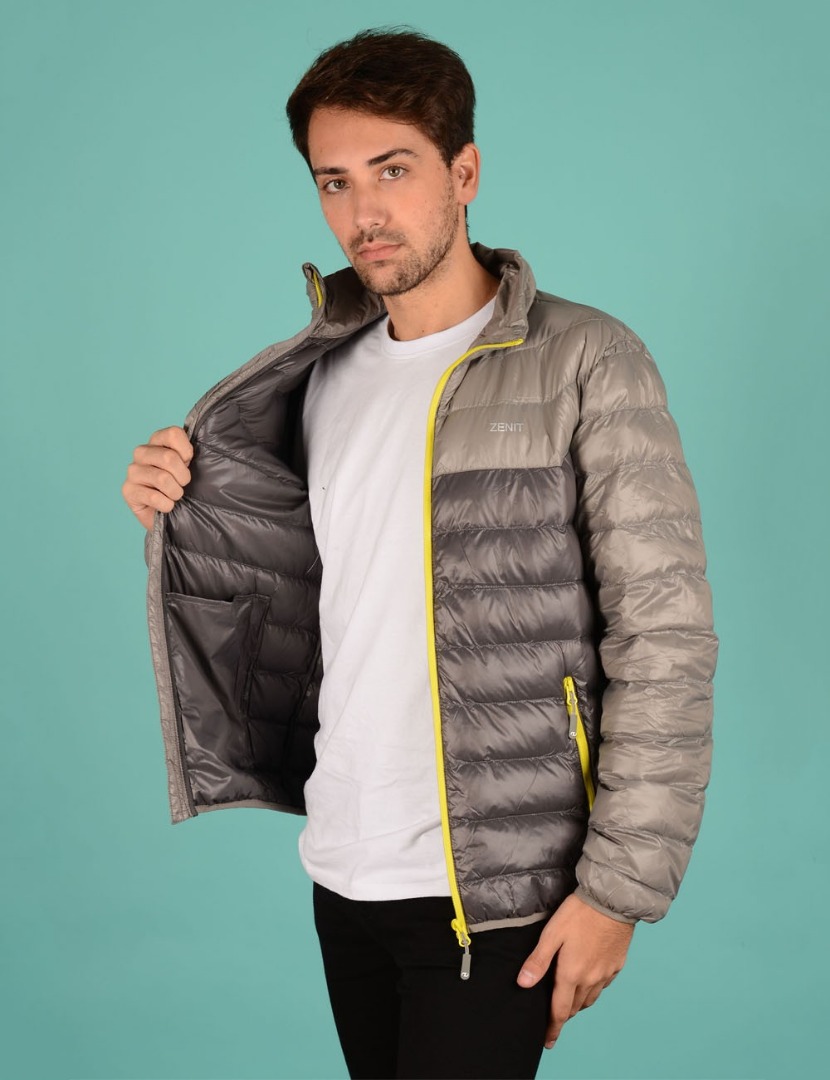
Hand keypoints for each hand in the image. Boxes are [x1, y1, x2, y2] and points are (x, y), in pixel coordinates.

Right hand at [122, 425, 193, 530]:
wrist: (170, 515)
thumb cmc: (181, 486)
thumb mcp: (189, 467)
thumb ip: (190, 453)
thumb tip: (200, 442)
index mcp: (157, 441)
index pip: (173, 433)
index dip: (186, 451)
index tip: (189, 462)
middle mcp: (142, 452)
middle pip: (168, 457)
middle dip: (183, 476)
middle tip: (183, 484)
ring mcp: (133, 471)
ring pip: (162, 478)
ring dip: (175, 492)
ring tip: (175, 496)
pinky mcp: (128, 490)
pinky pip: (154, 497)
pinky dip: (167, 505)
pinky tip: (166, 506)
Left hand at [516, 892, 634, 1048]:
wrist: (612, 901)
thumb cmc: (579, 914)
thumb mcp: (552, 934)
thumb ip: (538, 961)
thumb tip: (522, 984)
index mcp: (571, 974)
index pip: (560, 1011)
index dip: (552, 1028)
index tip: (547, 1041)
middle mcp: (590, 979)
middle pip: (575, 1007)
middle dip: (564, 1014)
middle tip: (554, 1018)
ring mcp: (606, 973)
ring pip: (590, 999)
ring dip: (578, 1003)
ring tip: (569, 1002)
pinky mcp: (617, 965)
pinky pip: (603, 985)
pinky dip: (593, 989)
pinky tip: (589, 981)